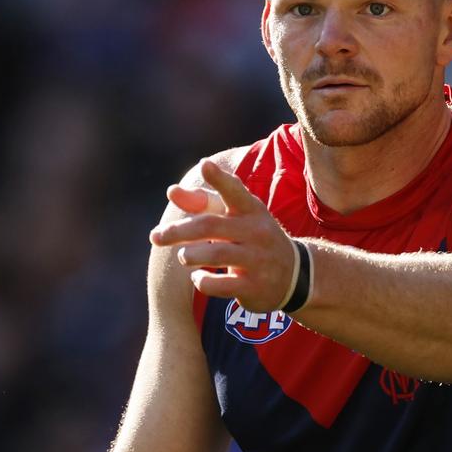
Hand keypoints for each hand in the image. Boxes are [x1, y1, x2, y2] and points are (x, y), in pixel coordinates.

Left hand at [149, 160, 296, 312]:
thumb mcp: (236, 217)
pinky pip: (222, 285)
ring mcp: (258, 260)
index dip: (220, 178)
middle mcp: (257, 232)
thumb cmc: (254, 238)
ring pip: (217, 254)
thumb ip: (203, 203)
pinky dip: (203, 281)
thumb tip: (172, 191)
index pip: (236, 191)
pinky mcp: (255, 287)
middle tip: (156, 236)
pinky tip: (198, 278)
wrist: (294, 274)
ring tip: (184, 257)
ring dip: (191, 255)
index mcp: (252, 210)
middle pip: (211, 226)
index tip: (204, 165)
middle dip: (179, 231)